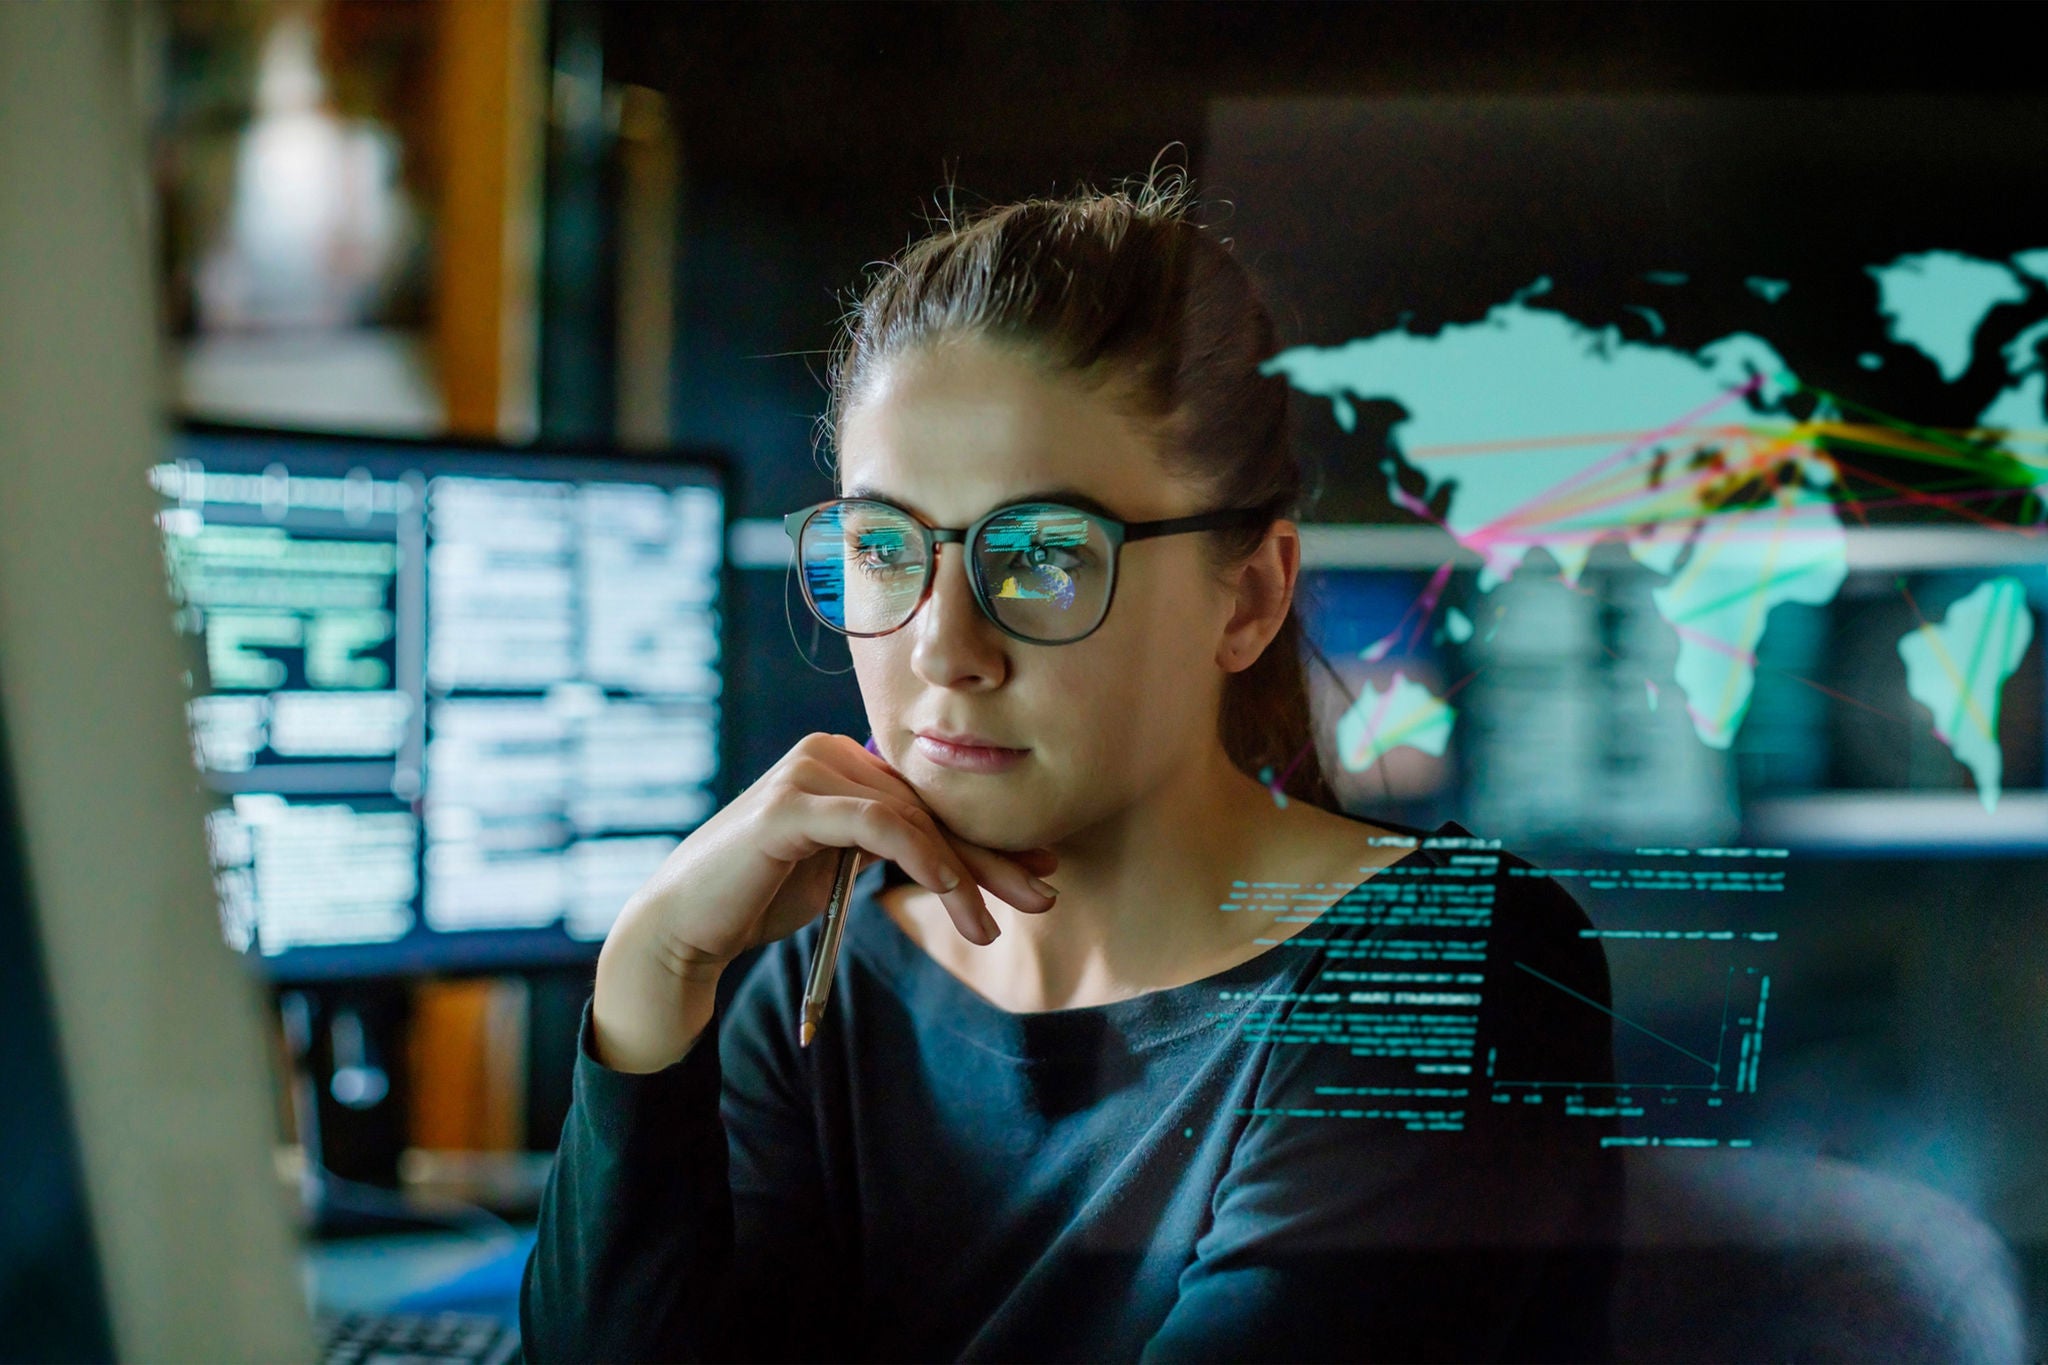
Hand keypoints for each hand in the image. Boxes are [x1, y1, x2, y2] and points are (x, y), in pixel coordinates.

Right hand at [591, 733, 1056, 1070]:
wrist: (685, 929)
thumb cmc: (760, 900)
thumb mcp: (841, 868)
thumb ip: (889, 847)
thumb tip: (966, 859)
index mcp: (841, 762)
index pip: (929, 800)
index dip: (986, 838)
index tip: (1040, 870)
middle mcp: (826, 752)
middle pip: (929, 807)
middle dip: (990, 857)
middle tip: (1045, 894)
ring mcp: (807, 772)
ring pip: (911, 819)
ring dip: (962, 876)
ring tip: (990, 929)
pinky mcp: (791, 804)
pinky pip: (879, 826)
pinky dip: (924, 860)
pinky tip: (953, 897)